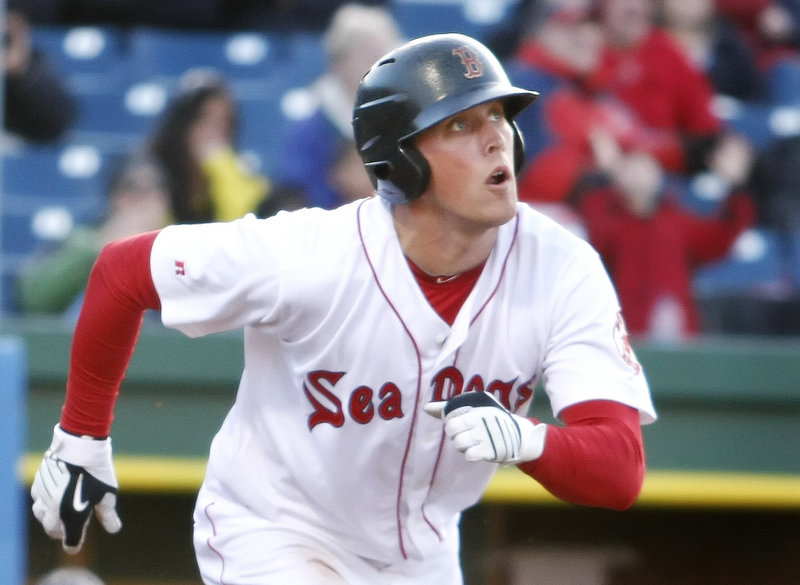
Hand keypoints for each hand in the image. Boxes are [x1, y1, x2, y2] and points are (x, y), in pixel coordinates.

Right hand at [31, 425, 121, 553]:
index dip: (74, 545)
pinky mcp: (39, 483)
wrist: (80, 447)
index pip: (70, 541)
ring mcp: (43, 497)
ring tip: (59, 514)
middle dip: (60, 532)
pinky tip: (52, 496)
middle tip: (67, 530)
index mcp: (71, 518)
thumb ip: (108, 514)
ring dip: (49, 518)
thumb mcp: (107, 494)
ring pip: (40, 515)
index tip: (75, 546)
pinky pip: (37, 498)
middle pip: (52, 529)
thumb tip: (114, 529)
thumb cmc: (97, 472)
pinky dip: (43, 501)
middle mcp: (53, 511)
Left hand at [424, 392, 546, 463]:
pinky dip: (470, 454)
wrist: (519, 435)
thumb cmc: (491, 419)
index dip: (451, 423)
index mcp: (477, 409)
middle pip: (452, 430)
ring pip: (459, 444)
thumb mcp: (474, 408)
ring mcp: (486, 436)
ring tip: (470, 442)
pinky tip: (476, 450)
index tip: (459, 424)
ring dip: (461, 445)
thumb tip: (426, 408)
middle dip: (454, 434)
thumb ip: (449, 408)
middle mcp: (481, 421)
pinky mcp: (491, 451)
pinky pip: (469, 455)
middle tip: (463, 434)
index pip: (451, 417)